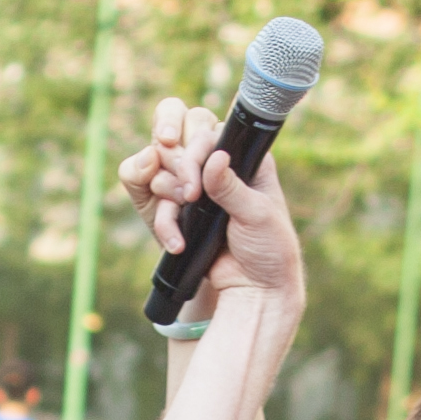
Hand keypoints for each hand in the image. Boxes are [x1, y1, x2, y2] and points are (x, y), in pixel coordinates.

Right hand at [123, 95, 304, 319]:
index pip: (208, 130)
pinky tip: (178, 242)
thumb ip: (232, 188)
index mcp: (242, 158)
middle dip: (179, 167)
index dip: (192, 141)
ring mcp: (191, 188)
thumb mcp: (257, 215)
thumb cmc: (268, 248)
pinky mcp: (176, 211)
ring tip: (188, 217)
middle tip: (191, 195)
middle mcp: (213, 166)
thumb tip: (216, 159)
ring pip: (159, 170)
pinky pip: (151, 202)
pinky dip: (163, 222)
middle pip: (176, 142)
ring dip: (169, 197)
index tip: (183, 159)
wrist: (253, 289)